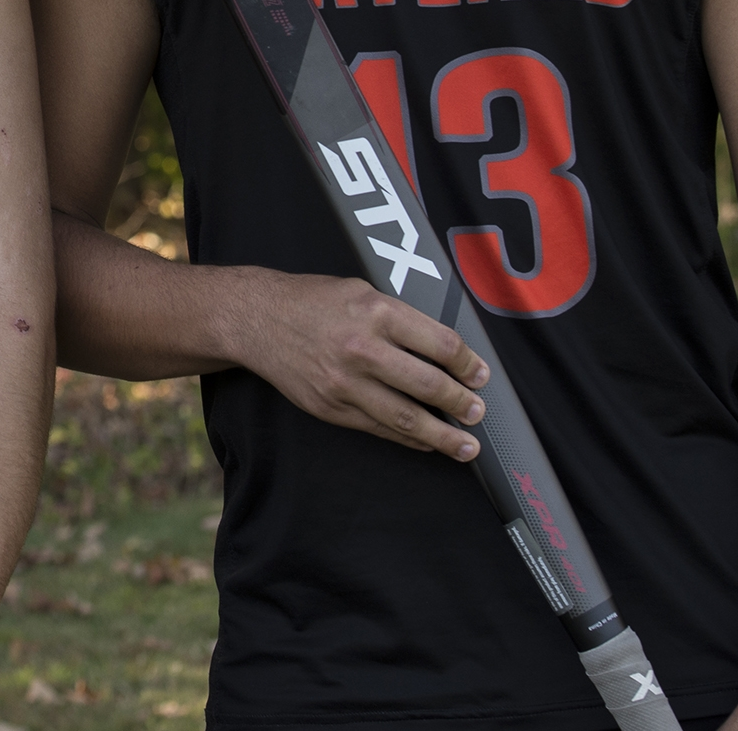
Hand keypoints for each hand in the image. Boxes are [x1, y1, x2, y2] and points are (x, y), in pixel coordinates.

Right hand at [223, 268, 488, 458]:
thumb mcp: (361, 291)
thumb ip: (401, 319)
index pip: (440, 344)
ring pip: (406, 418)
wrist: (257, 319)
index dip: (468, 364)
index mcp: (376, 312)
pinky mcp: (331, 407)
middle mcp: (362, 348)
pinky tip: (426, 443)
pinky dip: (407, 439)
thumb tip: (445, 351)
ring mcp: (345, 383)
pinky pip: (379, 428)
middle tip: (477, 411)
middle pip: (428, 385)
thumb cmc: (312, 301)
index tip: (480, 376)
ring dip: (442, 436)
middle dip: (461, 403)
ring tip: (466, 446)